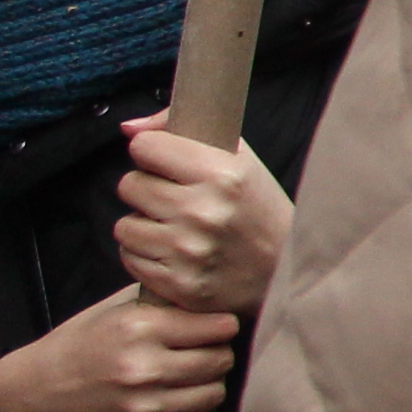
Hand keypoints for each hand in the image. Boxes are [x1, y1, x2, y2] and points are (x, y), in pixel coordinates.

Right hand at [0, 288, 238, 411]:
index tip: (217, 327)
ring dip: (208, 384)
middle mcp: (143, 370)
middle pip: (221, 361)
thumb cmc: (80, 348)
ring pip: (215, 393)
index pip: (219, 327)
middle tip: (201, 353)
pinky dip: (194, 411)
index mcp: (139, 329)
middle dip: (216, 354)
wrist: (34, 398)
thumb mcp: (114, 313)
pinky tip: (175, 400)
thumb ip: (164, 304)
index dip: (221, 326)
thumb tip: (217, 298)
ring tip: (188, 377)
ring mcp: (144, 409)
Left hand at [112, 116, 293, 315]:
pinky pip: (130, 258)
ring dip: (144, 226)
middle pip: (129, 185)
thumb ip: (181, 130)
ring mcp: (189, 251)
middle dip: (149, 191)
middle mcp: (204, 212)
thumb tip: (127, 127)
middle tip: (178, 200)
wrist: (286, 272)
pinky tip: (176, 254)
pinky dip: (147, 256)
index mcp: (223, 175)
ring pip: (124, 225)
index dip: (156, 154)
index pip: (145, 147)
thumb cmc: (257, 209)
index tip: (172, 165)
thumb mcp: (239, 159)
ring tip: (177, 229)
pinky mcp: (178, 283)